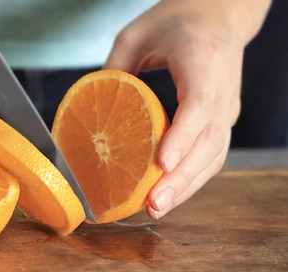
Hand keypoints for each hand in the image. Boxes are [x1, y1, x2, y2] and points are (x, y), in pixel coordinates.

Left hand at [103, 0, 271, 218]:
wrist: (221, 14)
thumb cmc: (178, 20)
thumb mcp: (136, 35)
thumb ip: (114, 68)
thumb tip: (87, 107)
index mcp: (202, 59)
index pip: (198, 104)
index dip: (182, 136)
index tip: (162, 164)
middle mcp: (223, 87)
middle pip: (210, 141)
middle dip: (181, 178)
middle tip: (152, 204)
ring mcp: (228, 106)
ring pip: (215, 155)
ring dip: (187, 187)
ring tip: (156, 209)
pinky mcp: (223, 120)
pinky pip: (212, 156)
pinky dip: (191, 179)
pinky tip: (167, 196)